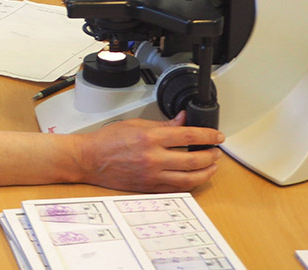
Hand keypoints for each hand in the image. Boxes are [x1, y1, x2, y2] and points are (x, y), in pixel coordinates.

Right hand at [76, 111, 223, 192]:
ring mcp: (152, 175)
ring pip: (190, 178)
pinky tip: (195, 177)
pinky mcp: (150, 187)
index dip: (207, 135)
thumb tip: (182, 120)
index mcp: (149, 137)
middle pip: (194, 159)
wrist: (90, 159)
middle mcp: (153, 157)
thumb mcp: (135, 124)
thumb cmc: (107, 140)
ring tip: (211, 166)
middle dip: (211, 155)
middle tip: (216, 151)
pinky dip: (191, 183)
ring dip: (206, 172)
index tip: (217, 135)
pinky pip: (177, 188)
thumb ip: (162, 124)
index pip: (188, 136)